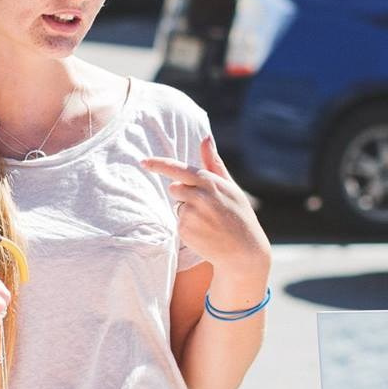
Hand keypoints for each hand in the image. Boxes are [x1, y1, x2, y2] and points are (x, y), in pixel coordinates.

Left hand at [140, 136, 269, 286]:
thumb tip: (205, 137)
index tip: (143, 162)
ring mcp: (191, 214)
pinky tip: (205, 232)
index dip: (158, 164)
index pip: (178, 169)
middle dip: (184, 194)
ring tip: (210, 221)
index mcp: (211, 182)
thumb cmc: (239, 215)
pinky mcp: (184, 230)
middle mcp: (199, 196)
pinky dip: (189, 226)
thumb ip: (213, 163)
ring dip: (189, 211)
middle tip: (207, 207)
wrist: (244, 251)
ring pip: (178, 206)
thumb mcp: (230, 187)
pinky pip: (179, 222)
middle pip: (174, 188)